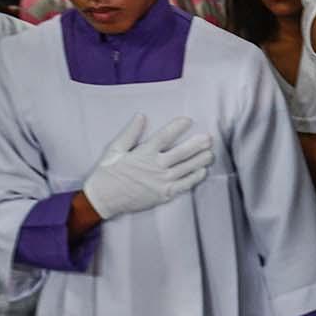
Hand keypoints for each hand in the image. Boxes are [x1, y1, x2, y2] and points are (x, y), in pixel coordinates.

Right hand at [81, 113, 214, 219]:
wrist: (104, 199)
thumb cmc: (107, 173)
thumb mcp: (114, 149)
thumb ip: (130, 133)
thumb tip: (141, 116)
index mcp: (143, 153)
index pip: (165, 136)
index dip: (178, 127)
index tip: (188, 120)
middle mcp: (155, 167)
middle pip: (181, 153)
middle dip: (197, 144)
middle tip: (209, 138)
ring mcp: (161, 182)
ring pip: (186, 168)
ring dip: (200, 160)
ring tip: (211, 153)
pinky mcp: (164, 194)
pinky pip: (184, 185)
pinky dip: (194, 178)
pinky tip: (203, 171)